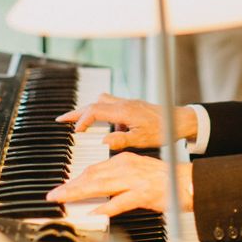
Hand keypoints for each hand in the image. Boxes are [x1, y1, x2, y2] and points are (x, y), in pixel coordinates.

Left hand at [46, 152, 193, 216]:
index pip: (94, 169)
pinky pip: (120, 201)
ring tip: (64, 199)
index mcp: (124, 160)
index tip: (62, 187)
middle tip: (54, 194)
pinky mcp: (143, 194)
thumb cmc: (163, 179)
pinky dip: (106, 207)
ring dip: (80, 193)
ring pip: (101, 185)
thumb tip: (98, 191)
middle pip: (92, 176)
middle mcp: (126, 167)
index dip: (75, 179)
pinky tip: (94, 211)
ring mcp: (134, 180)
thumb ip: (117, 180)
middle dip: (71, 186)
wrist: (187, 182)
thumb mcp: (136, 172)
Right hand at [56, 93, 196, 150]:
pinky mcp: (132, 105)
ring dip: (89, 109)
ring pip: (102, 100)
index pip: (95, 111)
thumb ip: (121, 140)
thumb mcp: (142, 140)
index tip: (75, 132)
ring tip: (78, 120)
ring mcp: (127, 103)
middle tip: (62, 119)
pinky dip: (101, 110)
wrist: (179, 120)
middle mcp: (124, 103)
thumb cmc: (163, 130)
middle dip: (77, 111)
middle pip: (94, 103)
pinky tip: (104, 124)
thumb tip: (103, 140)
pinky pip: (111, 104)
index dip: (82, 120)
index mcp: (124, 111)